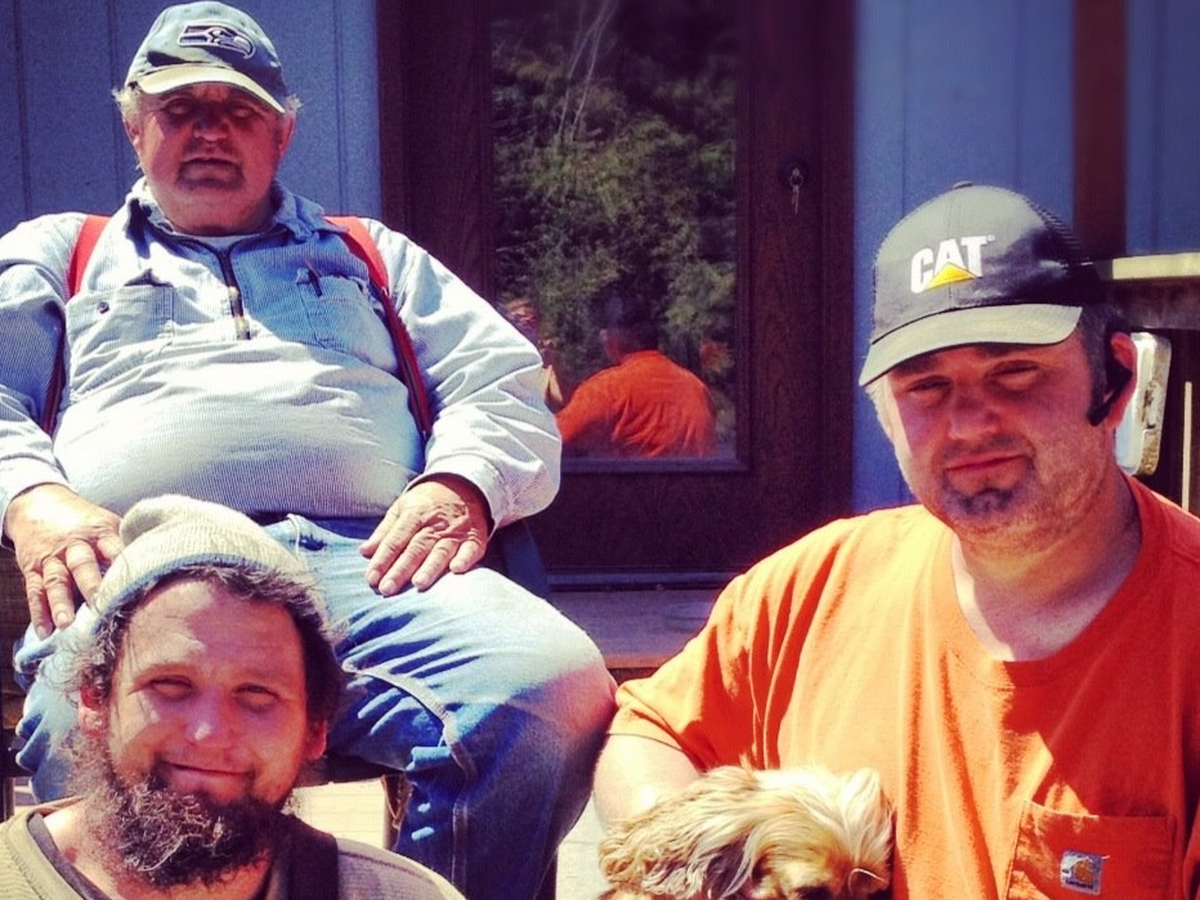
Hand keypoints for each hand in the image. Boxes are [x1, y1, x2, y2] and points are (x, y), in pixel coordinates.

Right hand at [4, 484, 122, 637]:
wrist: (39, 501)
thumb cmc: (85, 520)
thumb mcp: (107, 523)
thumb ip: (126, 544)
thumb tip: (161, 564)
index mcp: (101, 533)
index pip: (115, 549)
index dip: (125, 566)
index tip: (137, 584)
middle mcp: (76, 545)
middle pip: (83, 565)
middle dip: (92, 586)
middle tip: (101, 606)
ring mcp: (53, 558)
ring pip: (56, 581)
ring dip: (61, 603)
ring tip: (67, 624)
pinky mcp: (33, 568)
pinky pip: (35, 591)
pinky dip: (39, 613)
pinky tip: (45, 631)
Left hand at [360, 475, 490, 593]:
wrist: (463, 486)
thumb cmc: (426, 503)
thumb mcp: (402, 509)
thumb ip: (384, 532)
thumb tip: (364, 552)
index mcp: (414, 514)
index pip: (395, 540)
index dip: (382, 559)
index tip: (371, 579)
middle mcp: (434, 523)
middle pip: (416, 548)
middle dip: (401, 569)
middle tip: (387, 589)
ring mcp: (456, 531)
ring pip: (441, 550)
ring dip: (430, 567)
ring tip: (418, 584)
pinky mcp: (474, 537)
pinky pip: (471, 549)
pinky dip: (465, 558)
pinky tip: (457, 570)